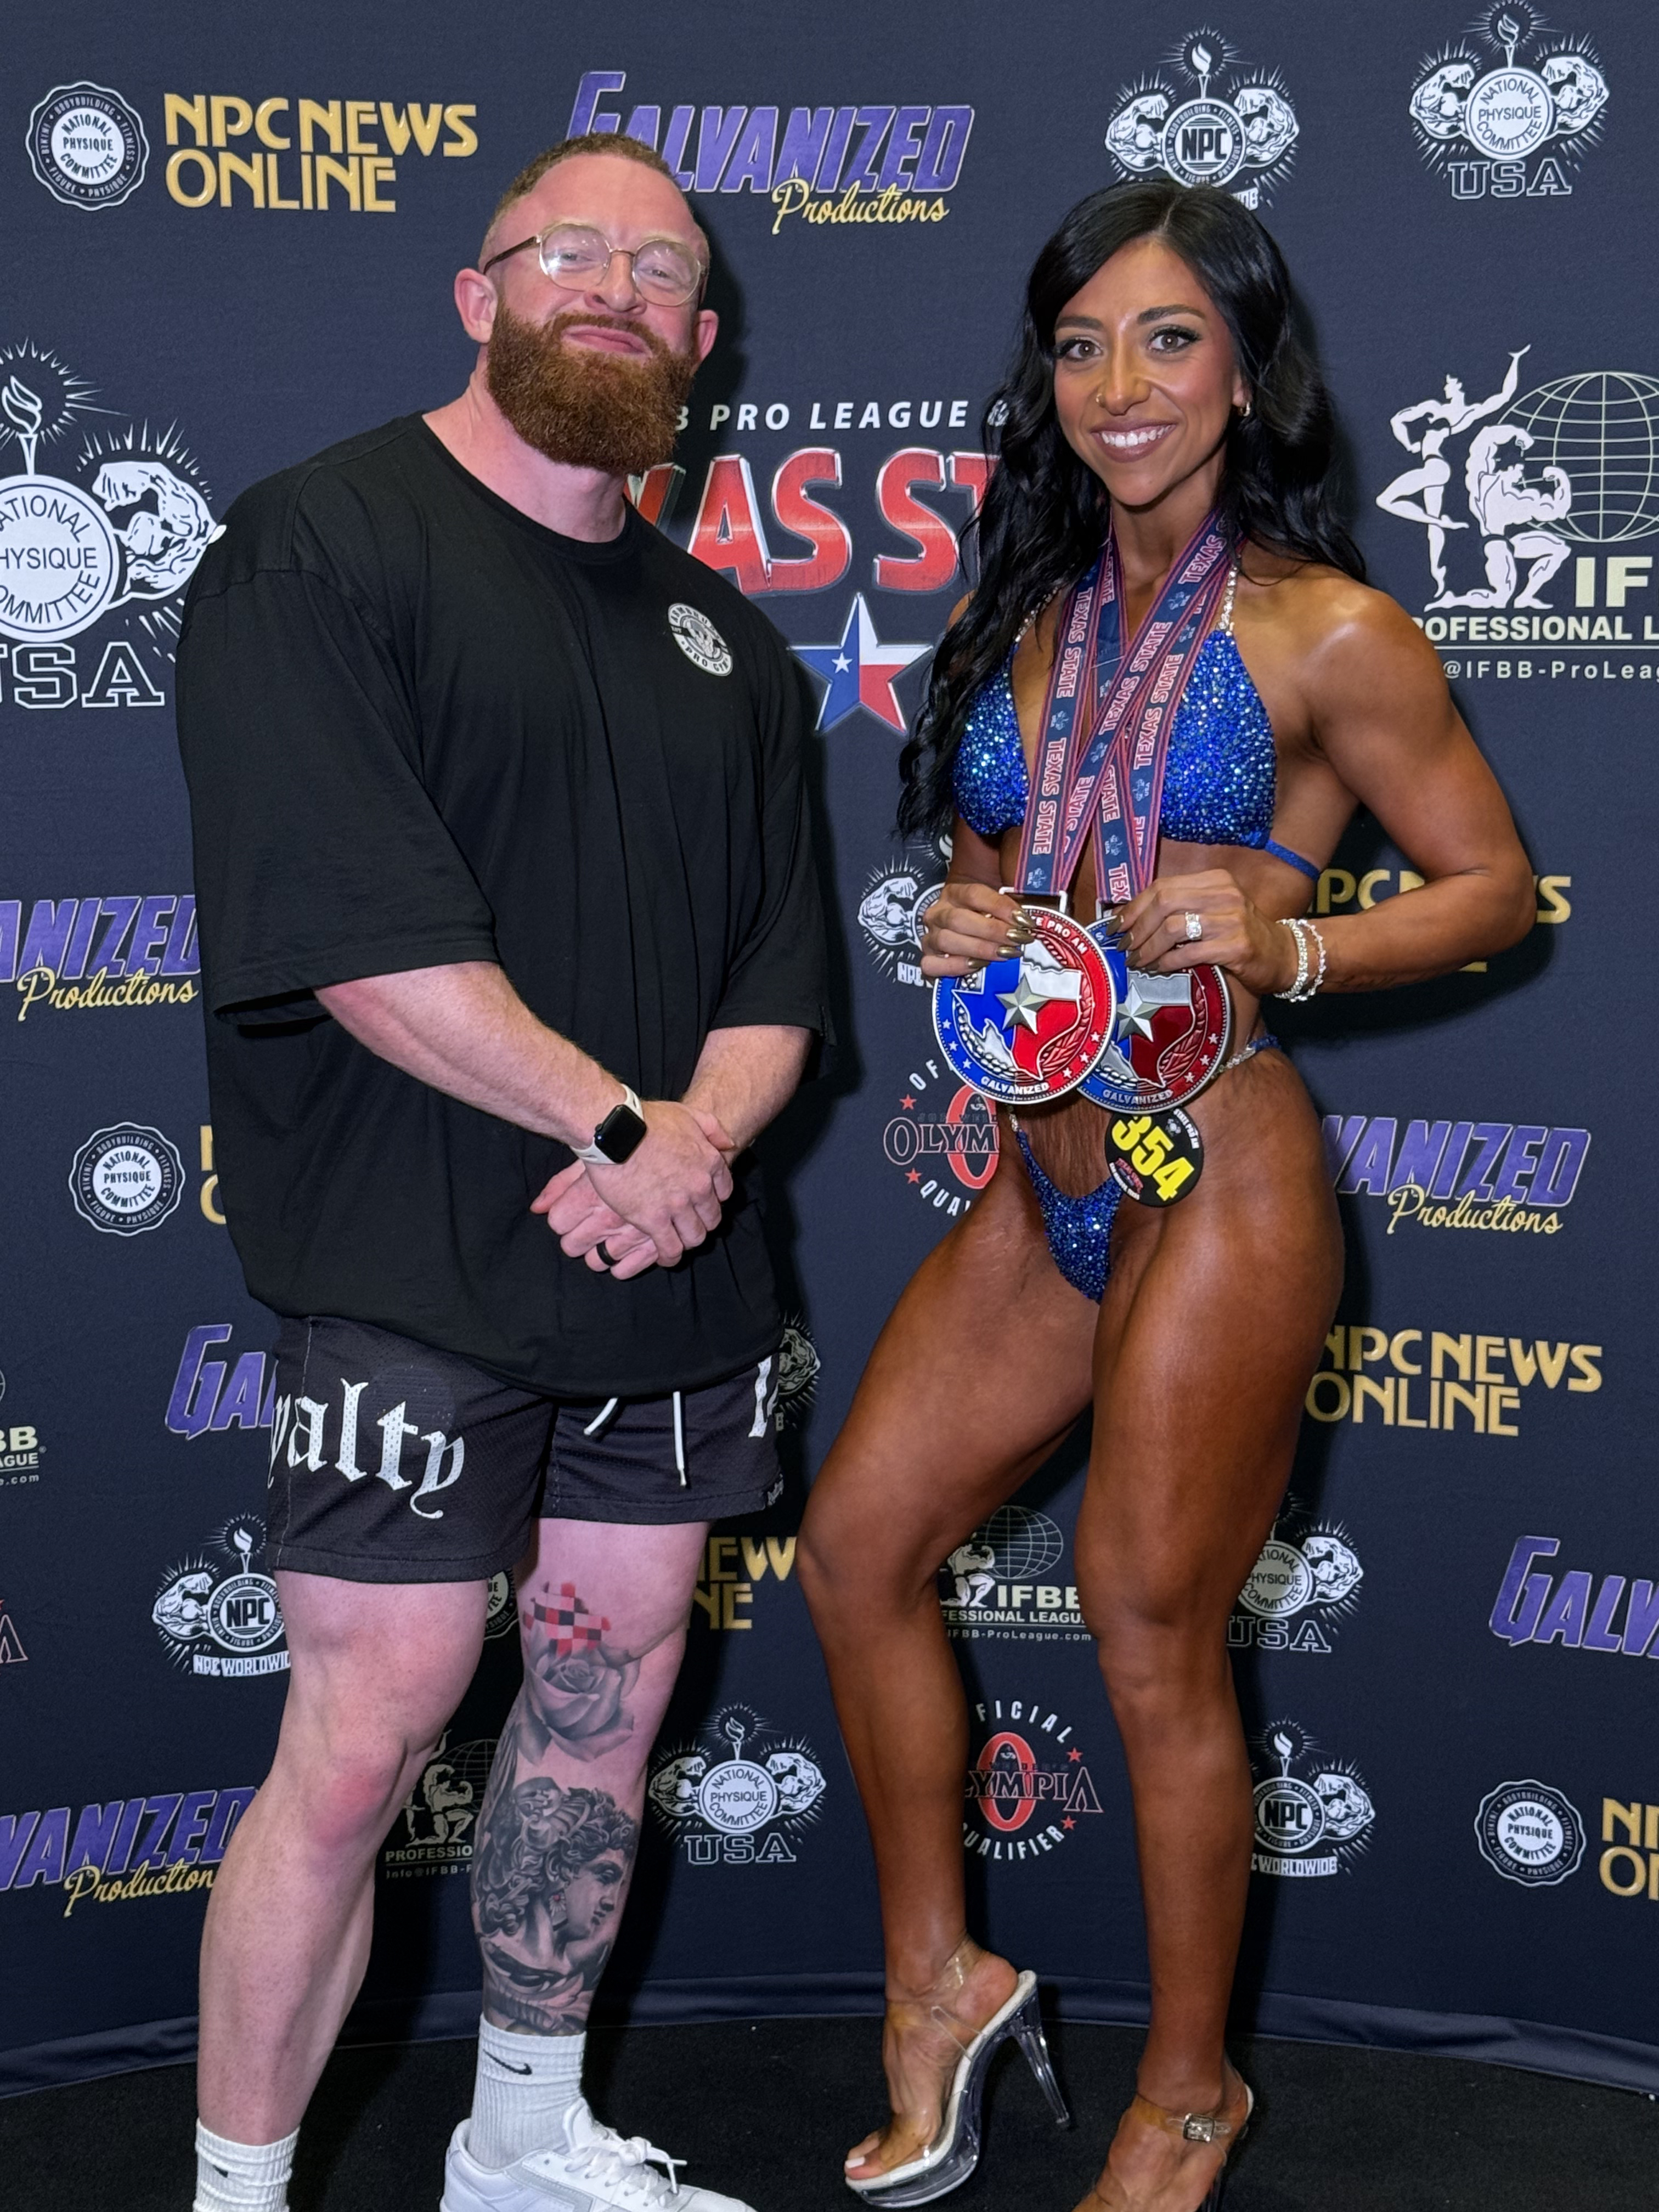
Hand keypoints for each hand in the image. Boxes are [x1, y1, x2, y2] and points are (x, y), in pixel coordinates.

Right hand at [531, 1102, 735, 1270]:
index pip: (724, 1192)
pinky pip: (670, 1248)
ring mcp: (677, 1205)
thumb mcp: (689, 1114)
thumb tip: (729, 1144)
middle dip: (702, 1222)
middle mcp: (699, 1187)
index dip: (712, 1199)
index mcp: (709, 1163)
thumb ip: (713, 1129)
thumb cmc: (647, 1120)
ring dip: (687, 1240)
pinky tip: (666, 1254)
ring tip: (677, 1240)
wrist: (615, 1131)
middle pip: (711, 1218)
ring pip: (694, 1237)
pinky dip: (670, 1255)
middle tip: (688, 1223)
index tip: (701, 1202)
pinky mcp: (653, 1219)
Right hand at [918, 880, 1034, 978]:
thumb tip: (1028, 916)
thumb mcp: (998, 905)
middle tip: (1017, 940)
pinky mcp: (927, 960)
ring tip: (1004, 954)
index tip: (1023, 920)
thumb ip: (1011, 904)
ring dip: (979, 949)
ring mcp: (930, 937)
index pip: (974, 895)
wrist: (968, 933)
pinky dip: (955, 967)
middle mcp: (938, 913)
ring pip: (947, 941)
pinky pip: (933, 965)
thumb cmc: (986, 919)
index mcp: (954, 893)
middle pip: (959, 919)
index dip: (1000, 907)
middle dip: (992, 931)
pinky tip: (977, 966)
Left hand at [1108, 868, 1299, 997]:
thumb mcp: (1213, 911)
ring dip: (1149, 947)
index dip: (1134, 906)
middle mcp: (1224, 894)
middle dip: (1137, 927)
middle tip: (1124, 947)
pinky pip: (1189, 953)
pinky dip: (1167, 962)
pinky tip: (1159, 968)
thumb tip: (1131, 918)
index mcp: (1215, 880)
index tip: (1115, 925)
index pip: (1163, 886)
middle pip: (1164, 902)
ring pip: (1173, 927)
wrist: (1283, 955)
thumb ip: (1180, 908)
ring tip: (1138, 961)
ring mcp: (1231, 919)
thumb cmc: (1241, 934)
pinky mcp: (1235, 946)